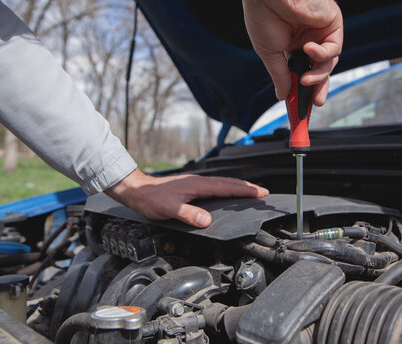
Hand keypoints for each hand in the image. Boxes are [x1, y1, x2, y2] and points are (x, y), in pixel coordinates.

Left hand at [105, 169, 268, 226]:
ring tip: (251, 191)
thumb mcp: (169, 209)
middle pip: (229, 183)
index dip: (245, 191)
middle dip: (247, 187)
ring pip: (223, 183)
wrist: (138, 190)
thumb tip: (207, 220)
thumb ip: (188, 214)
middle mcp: (199, 181)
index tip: (261, 193)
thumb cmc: (151, 199)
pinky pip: (216, 185)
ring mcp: (196, 183)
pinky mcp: (192, 186)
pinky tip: (228, 192)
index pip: (228, 187)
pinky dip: (227, 188)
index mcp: (198, 185)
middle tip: (263, 192)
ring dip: (239, 186)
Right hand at [239, 0, 342, 105]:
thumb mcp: (269, 53)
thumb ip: (280, 75)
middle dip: (319, 87)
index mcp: (293, 44)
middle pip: (321, 69)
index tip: (301, 106)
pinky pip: (334, 47)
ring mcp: (322, 30)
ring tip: (305, 79)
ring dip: (319, 74)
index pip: (304, 70)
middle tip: (315, 103)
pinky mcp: (332, 22)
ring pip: (329, 62)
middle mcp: (310, 37)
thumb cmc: (263, 15)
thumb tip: (282, 96)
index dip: (304, 88)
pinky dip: (323, 54)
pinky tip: (309, 49)